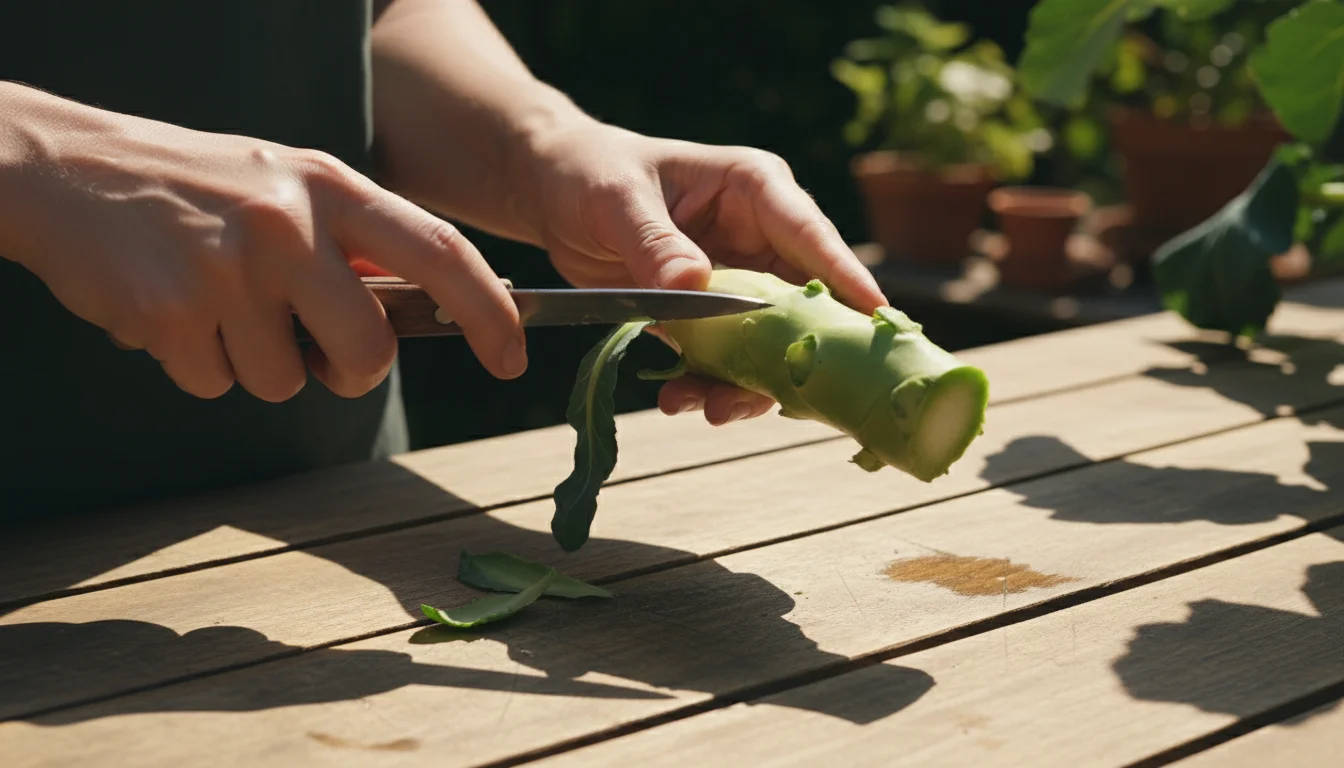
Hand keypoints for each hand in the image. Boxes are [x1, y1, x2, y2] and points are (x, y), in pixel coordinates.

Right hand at [0, 82, 526, 401]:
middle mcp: (290, 223)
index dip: (488, 310)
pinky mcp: (171, 311)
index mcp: (331, 185)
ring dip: (257, 362)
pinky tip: (172, 310)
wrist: (69, 169)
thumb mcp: (291, 184)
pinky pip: (215, 384)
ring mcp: (229, 267)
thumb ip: (356, 241)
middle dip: (350, 373)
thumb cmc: (201, 186)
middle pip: (369, 352)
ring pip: (286, 381)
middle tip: (315, 350)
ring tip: (216, 301)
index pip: (440, 251)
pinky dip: (197, 364)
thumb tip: (431, 310)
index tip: (511, 358)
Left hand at [510, 119, 887, 424]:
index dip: (846, 280)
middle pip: (804, 305)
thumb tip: (692, 285)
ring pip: (769, 345)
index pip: (812, 235)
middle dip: (791, 356)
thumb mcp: (617, 201)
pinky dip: (709, 387)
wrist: (555, 194)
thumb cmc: (592, 174)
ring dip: (744, 384)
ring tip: (704, 408)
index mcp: (756, 190)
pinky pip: (728, 362)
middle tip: (765, 395)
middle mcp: (762, 238)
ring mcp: (741, 282)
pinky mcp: (713, 319)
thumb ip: (655, 242)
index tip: (878, 320)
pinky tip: (679, 400)